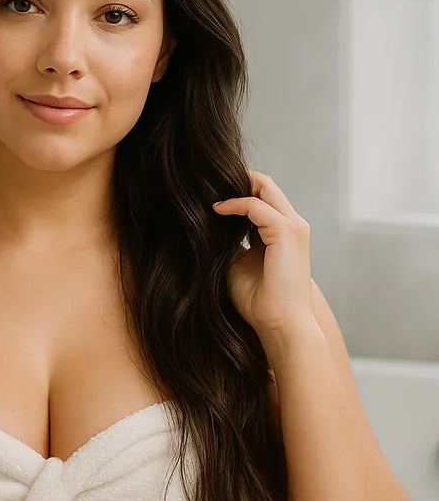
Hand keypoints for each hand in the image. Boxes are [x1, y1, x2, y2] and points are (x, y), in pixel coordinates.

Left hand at [212, 170, 313, 333]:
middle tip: (208, 180)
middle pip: (266, 185)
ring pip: (264, 188)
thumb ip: (229, 242)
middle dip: (238, 178)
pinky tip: (216, 209)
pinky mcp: (287, 232)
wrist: (277, 322)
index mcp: (282, 232)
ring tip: (209, 189)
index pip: (263, 197)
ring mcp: (293, 226)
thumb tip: (206, 228)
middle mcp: (292, 225)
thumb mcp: (237, 263)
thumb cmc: (258, 299)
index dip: (238, 190)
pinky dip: (234, 204)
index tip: (210, 191)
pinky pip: (256, 205)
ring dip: (236, 186)